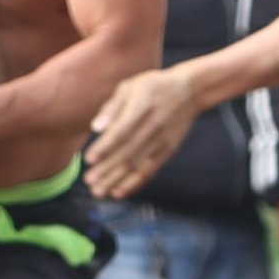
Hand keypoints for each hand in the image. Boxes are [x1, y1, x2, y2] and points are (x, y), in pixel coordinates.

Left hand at [84, 66, 203, 198]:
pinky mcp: (169, 150)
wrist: (190, 91)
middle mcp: (153, 125)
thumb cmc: (152, 87)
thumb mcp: (130, 87)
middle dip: (107, 169)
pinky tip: (119, 192)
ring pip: (138, 164)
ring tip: (99, 191)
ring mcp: (163, 139)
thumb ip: (112, 107)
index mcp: (142, 106)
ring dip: (117, 180)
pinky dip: (135, 182)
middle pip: (128, 151)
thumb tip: (96, 128)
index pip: (122, 130)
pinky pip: (151, 169)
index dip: (105, 147)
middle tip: (89, 181)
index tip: (88, 159)